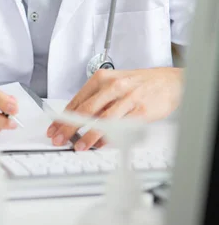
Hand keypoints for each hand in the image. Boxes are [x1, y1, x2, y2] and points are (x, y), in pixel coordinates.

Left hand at [47, 67, 182, 150]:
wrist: (170, 81)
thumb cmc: (140, 83)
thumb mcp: (114, 83)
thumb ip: (97, 100)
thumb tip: (77, 119)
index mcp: (103, 78)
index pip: (77, 100)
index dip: (63, 116)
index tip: (54, 128)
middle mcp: (114, 86)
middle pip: (86, 109)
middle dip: (69, 127)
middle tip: (58, 138)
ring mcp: (128, 98)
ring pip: (103, 120)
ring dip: (88, 136)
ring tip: (79, 146)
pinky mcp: (141, 111)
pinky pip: (122, 127)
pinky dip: (110, 137)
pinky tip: (102, 144)